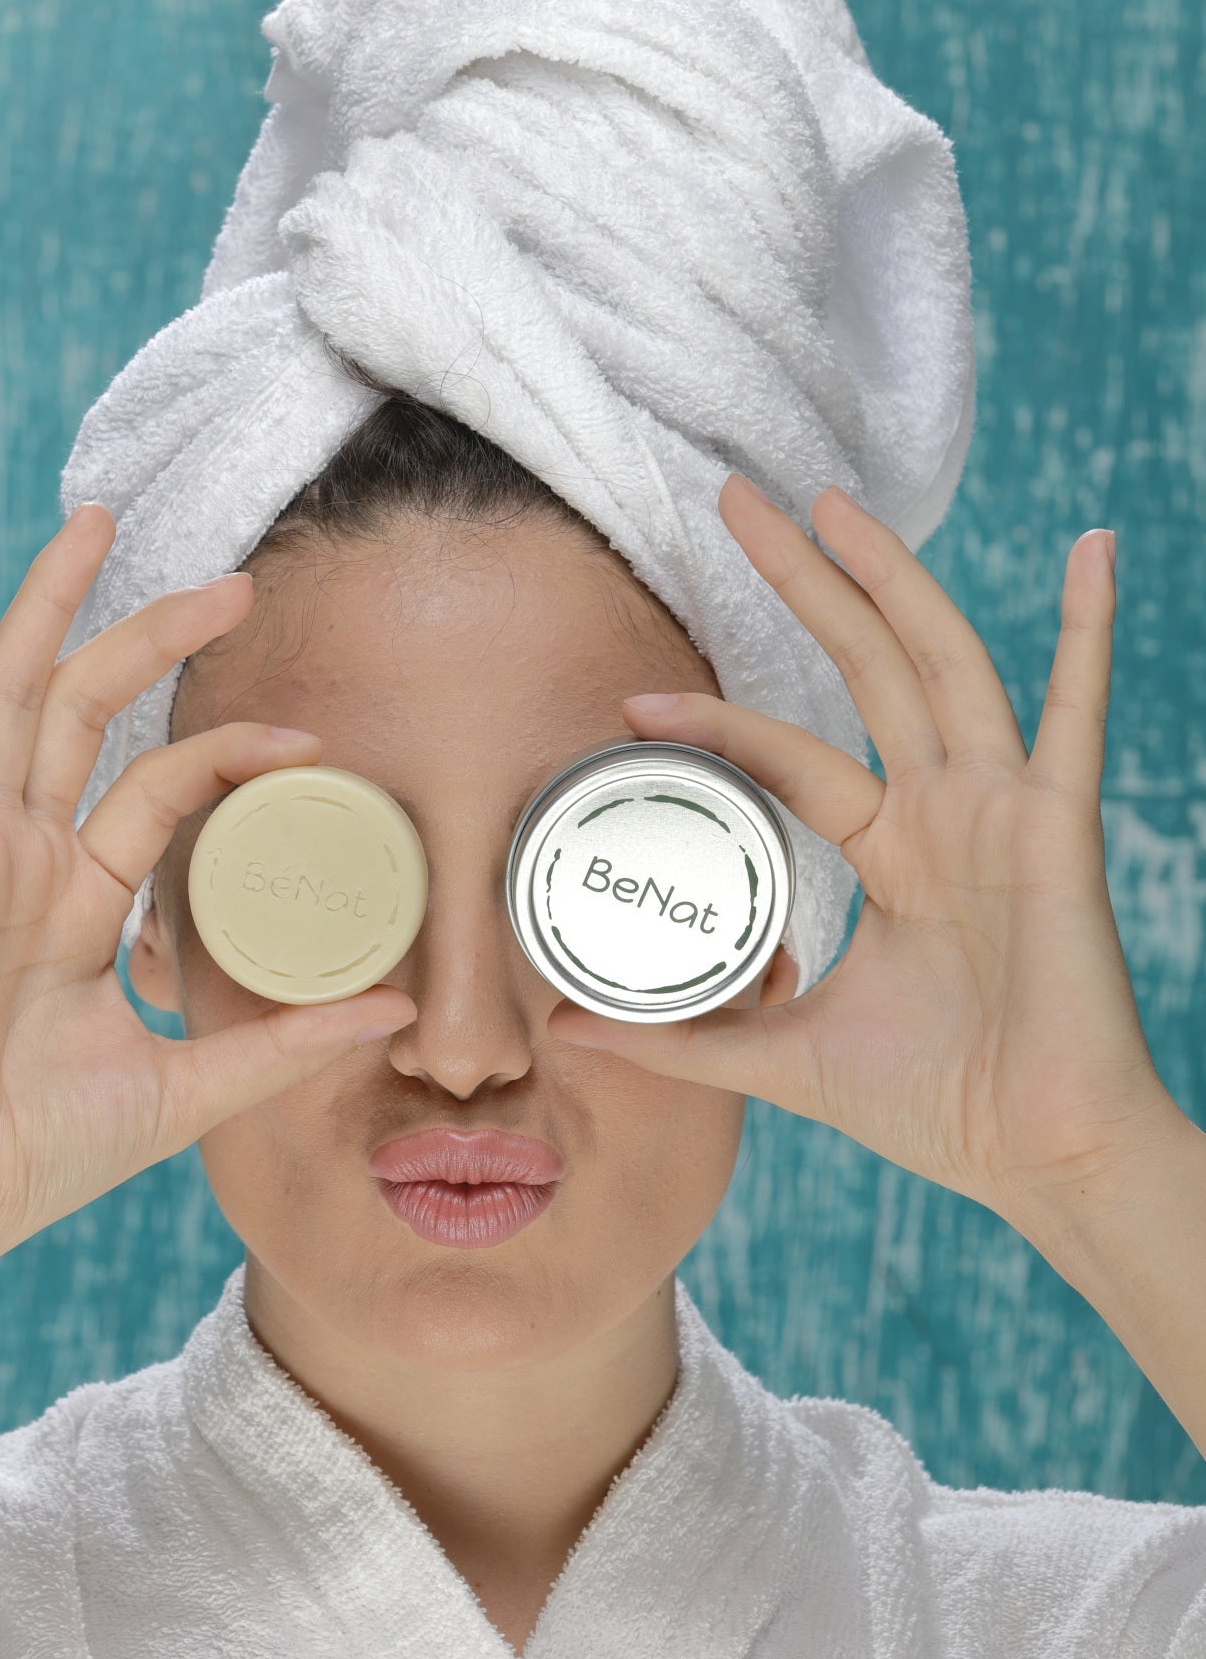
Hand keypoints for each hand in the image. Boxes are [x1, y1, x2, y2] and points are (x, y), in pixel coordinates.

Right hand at [0, 506, 415, 1279]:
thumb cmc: (42, 1154)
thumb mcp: (191, 1084)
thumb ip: (286, 1042)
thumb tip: (398, 1013)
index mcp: (73, 900)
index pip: (159, 788)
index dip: (230, 751)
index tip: (309, 740)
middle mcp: (21, 857)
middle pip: (85, 712)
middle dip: (150, 636)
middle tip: (234, 581)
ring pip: (15, 696)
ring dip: (54, 607)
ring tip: (97, 521)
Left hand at [548, 476, 1178, 1237]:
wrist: (1040, 1158)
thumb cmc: (938, 1106)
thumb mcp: (784, 1056)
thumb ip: (682, 1038)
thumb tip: (566, 1029)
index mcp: (891, 846)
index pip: (792, 755)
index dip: (719, 724)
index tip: (634, 704)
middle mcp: (944, 809)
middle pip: (863, 666)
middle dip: (802, 581)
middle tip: (734, 499)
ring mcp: (1001, 809)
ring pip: (938, 665)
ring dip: (890, 577)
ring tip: (830, 501)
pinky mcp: (1058, 829)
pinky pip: (1075, 714)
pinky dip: (1088, 631)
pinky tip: (1091, 553)